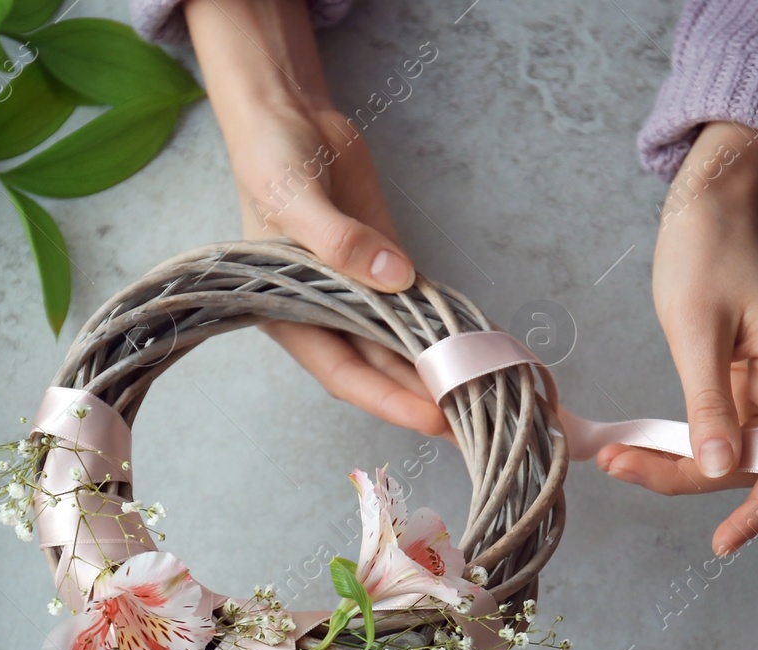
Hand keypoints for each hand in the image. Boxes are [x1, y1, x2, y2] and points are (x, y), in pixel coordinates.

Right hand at [182, 0, 447, 436]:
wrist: (289, 118)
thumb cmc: (270, 163)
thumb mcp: (294, 200)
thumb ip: (338, 242)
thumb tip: (394, 279)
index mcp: (291, 317)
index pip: (345, 373)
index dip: (389, 400)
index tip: (433, 416)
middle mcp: (327, 319)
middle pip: (382, 373)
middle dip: (426, 398)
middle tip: (477, 424)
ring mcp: (360, 297)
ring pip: (404, 350)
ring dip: (441, 373)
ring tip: (487, 397)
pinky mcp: (387, 270)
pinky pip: (420, 312)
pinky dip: (447, 332)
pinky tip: (480, 350)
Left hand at [600, 122, 757, 556]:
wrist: (709, 206)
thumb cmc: (704, 252)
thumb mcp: (697, 329)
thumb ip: (708, 404)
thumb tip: (719, 469)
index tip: (724, 541)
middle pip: (756, 460)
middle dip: (689, 475)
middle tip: (619, 467)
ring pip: (736, 451)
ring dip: (680, 463)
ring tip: (617, 458)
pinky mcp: (751, 383)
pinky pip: (725, 430)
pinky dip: (684, 442)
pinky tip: (642, 446)